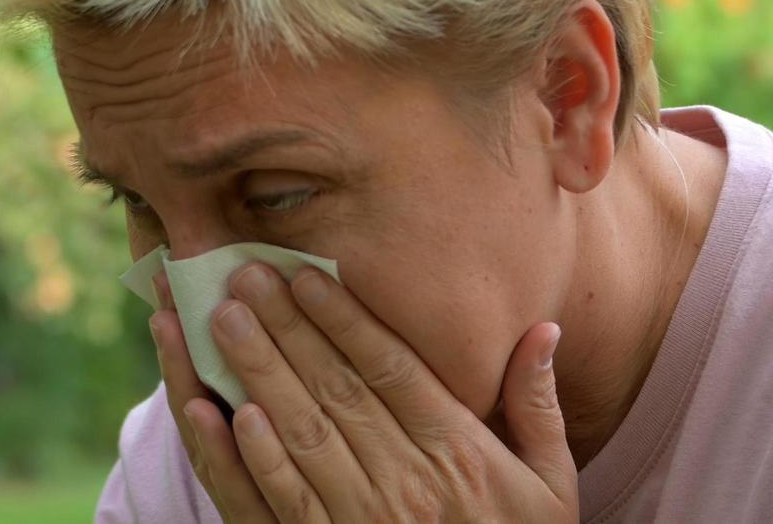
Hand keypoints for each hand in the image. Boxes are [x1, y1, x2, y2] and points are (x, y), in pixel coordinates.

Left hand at [147, 264, 576, 521]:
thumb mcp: (550, 484)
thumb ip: (537, 405)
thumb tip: (544, 328)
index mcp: (456, 452)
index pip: (390, 370)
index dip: (344, 319)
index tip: (306, 275)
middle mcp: (406, 482)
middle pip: (335, 390)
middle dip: (286, 327)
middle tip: (245, 275)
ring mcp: (362, 522)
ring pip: (301, 435)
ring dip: (258, 374)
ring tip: (223, 322)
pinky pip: (283, 502)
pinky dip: (250, 457)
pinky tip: (225, 413)